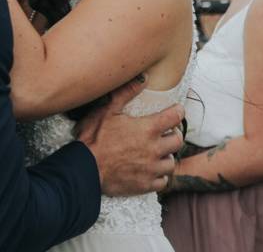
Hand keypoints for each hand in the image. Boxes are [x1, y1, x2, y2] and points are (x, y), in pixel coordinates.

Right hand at [75, 75, 184, 195]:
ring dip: (166, 156)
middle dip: (173, 135)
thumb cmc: (94, 138)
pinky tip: (151, 170)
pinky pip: (162, 181)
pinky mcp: (145, 185)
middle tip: (165, 133)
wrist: (85, 168)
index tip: (176, 111)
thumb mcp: (107, 110)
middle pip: (177, 141)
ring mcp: (151, 169)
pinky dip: (159, 175)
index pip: (174, 117)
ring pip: (171, 162)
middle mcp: (154, 149)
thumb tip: (143, 78)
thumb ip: (126, 93)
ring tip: (157, 153)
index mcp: (147, 129)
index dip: (178, 112)